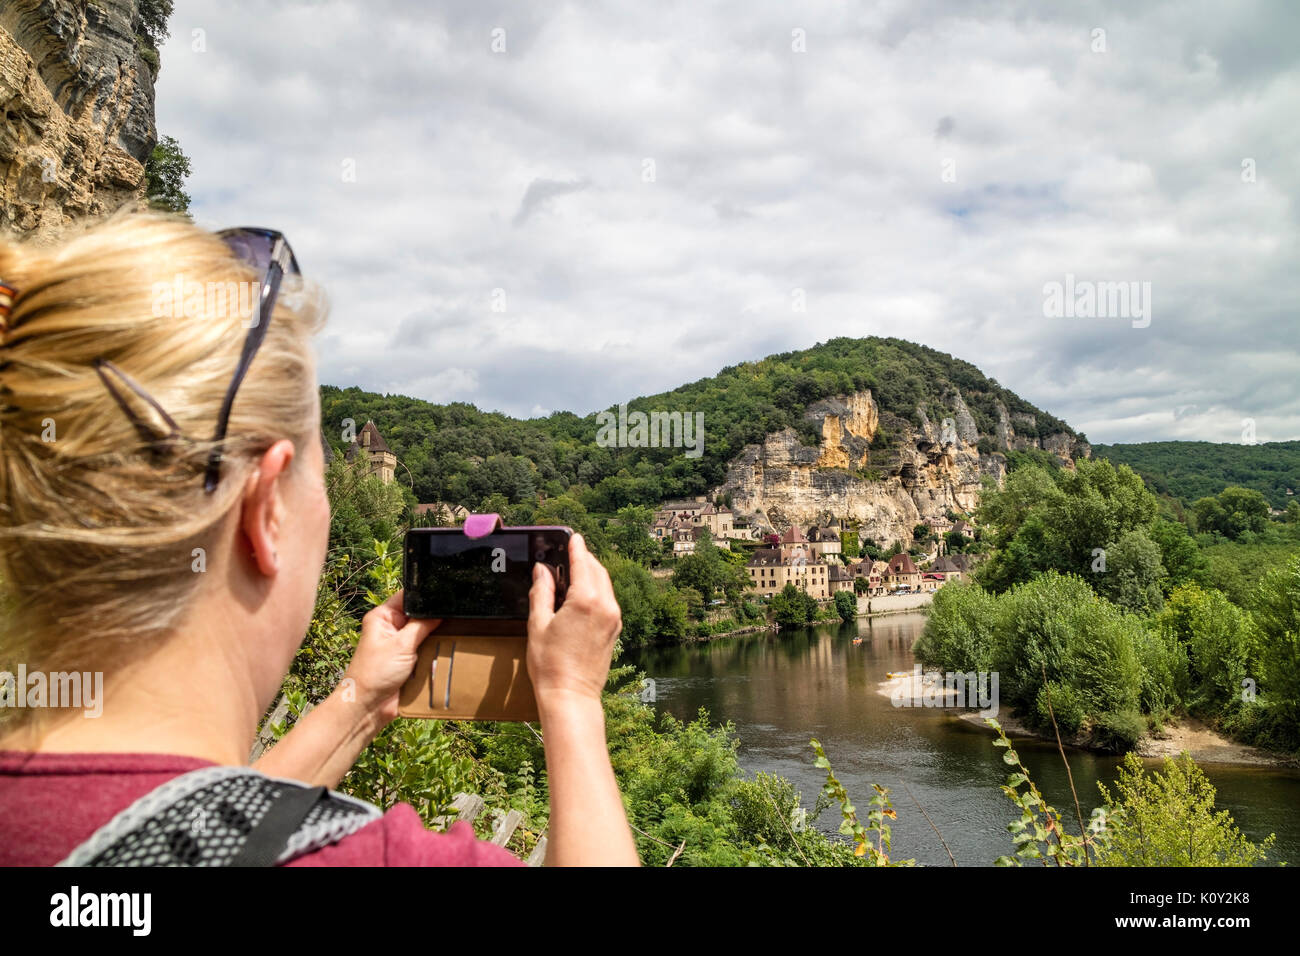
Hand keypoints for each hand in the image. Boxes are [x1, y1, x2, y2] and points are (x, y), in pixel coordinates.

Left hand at [341, 590, 439, 725]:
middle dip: (435, 620)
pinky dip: (437, 653)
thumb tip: (440, 611)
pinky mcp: (410, 661)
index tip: (446, 596)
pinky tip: (447, 652)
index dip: (426, 596)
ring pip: (428, 634)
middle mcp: (393, 628)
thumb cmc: (374, 674)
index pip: (408, 597)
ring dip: (437, 638)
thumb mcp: (401, 644)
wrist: (369, 707)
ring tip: (449, 637)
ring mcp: (402, 645)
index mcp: (383, 617)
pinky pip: (429, 651)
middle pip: (421, 615)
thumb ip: (422, 625)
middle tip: (451, 620)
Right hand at [526, 533, 621, 705]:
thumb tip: (542, 571)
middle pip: (597, 570)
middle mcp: (605, 606)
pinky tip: (581, 595)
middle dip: (584, 559)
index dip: (576, 547)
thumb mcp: (538, 624)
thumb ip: (541, 593)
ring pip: (605, 584)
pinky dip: (597, 590)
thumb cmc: (550, 664)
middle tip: (568, 553)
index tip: (573, 536)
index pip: (583, 562)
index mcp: (586, 601)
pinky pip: (608, 600)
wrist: (571, 695)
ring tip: (573, 572)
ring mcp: (613, 618)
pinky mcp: (615, 629)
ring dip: (591, 574)